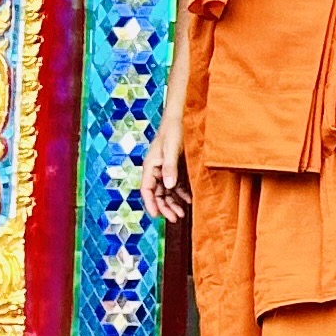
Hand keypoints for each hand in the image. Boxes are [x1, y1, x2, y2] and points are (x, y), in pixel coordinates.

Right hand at [140, 107, 188, 223]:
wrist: (181, 116)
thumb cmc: (174, 130)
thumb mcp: (172, 149)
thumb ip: (170, 167)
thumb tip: (169, 186)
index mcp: (150, 166)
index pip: (147, 190)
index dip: (151, 204)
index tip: (157, 216)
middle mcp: (156, 169)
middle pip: (157, 194)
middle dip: (165, 207)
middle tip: (176, 219)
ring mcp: (165, 169)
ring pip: (167, 191)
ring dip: (173, 202)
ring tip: (183, 213)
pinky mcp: (175, 167)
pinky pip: (176, 184)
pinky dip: (181, 193)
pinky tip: (188, 200)